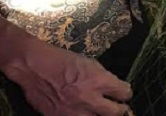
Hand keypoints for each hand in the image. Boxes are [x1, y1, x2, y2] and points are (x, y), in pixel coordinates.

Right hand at [1, 36, 131, 115]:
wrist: (34, 67)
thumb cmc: (62, 61)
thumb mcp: (90, 64)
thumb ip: (103, 78)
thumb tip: (113, 89)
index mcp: (98, 80)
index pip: (123, 92)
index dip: (126, 93)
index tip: (125, 94)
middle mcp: (88, 98)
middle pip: (115, 112)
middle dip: (121, 109)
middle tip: (121, 108)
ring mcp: (73, 111)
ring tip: (104, 113)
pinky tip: (86, 114)